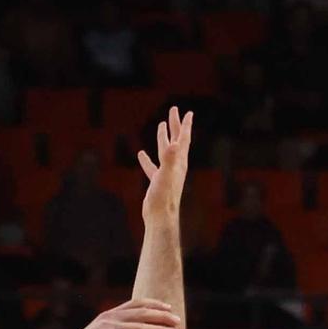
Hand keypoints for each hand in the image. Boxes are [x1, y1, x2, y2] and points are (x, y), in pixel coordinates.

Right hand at [59, 297, 179, 328]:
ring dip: (157, 328)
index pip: (136, 304)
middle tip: (177, 319)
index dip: (153, 304)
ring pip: (138, 325)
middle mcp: (110, 317)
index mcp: (110, 315)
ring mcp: (107, 326)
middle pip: (141, 312)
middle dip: (161, 315)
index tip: (168, 308)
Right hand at [137, 104, 192, 220]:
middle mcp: (175, 166)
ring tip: (161, 126)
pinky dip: (147, 160)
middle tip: (173, 111)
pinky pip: (153, 167)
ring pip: (165, 151)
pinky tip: (141, 154)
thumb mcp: (165, 174)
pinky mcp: (158, 183)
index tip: (187, 112)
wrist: (160, 217)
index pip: (183, 139)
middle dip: (175, 126)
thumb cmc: (163, 197)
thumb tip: (171, 144)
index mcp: (179, 162)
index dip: (185, 125)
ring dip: (163, 138)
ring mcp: (167, 174)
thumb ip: (168, 159)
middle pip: (176, 141)